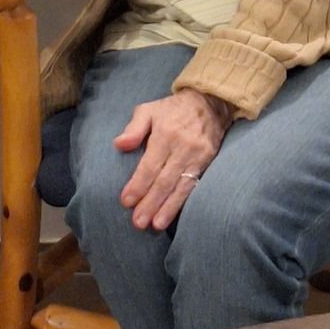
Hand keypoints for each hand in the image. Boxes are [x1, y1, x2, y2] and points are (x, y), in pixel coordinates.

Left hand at [115, 90, 231, 231]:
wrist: (210, 103)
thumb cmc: (173, 109)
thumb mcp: (149, 110)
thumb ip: (134, 128)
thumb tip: (119, 145)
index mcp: (165, 134)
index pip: (150, 165)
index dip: (138, 185)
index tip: (126, 201)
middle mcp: (182, 147)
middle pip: (164, 180)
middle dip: (150, 203)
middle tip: (138, 222)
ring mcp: (197, 157)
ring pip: (180, 187)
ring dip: (167, 208)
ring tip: (154, 225)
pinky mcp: (207, 163)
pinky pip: (193, 186)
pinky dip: (182, 202)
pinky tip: (172, 215)